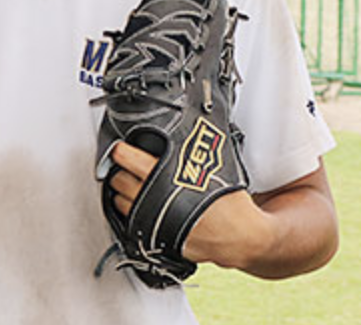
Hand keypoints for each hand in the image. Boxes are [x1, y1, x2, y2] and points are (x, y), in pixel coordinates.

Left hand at [109, 141, 274, 270]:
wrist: (242, 236)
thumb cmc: (230, 200)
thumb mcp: (214, 163)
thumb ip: (194, 145)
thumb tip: (194, 121)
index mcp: (167, 177)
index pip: (128, 158)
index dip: (121, 150)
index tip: (118, 147)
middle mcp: (156, 200)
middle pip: (120, 180)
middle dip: (119, 171)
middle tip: (123, 165)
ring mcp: (155, 222)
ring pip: (121, 204)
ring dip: (121, 193)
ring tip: (129, 185)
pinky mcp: (157, 238)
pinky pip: (131, 225)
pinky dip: (131, 214)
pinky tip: (137, 206)